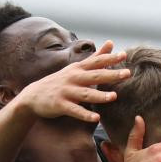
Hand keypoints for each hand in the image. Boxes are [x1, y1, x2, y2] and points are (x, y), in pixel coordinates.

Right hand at [15, 41, 129, 122]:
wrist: (33, 96)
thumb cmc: (60, 82)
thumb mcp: (76, 68)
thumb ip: (96, 57)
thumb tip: (111, 43)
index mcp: (78, 69)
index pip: (96, 62)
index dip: (110, 58)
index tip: (124, 55)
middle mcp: (73, 78)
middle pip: (94, 76)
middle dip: (111, 75)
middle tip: (127, 74)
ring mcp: (66, 92)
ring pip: (86, 94)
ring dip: (100, 95)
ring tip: (114, 96)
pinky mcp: (60, 105)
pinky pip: (75, 111)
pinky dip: (85, 115)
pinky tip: (96, 118)